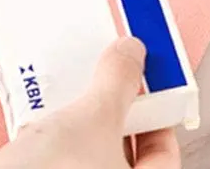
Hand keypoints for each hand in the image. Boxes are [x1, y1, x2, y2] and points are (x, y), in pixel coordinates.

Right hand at [0, 38, 180, 168]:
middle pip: (124, 148)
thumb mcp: (97, 116)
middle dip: (117, 110)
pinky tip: (45, 96)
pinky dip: (55, 124)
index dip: (160, 117)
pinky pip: (57, 149)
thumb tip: (133, 52)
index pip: (164, 156)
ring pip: (88, 148)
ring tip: (79, 79)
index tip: (149, 84)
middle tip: (113, 76)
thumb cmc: (59, 168)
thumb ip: (119, 81)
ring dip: (83, 115)